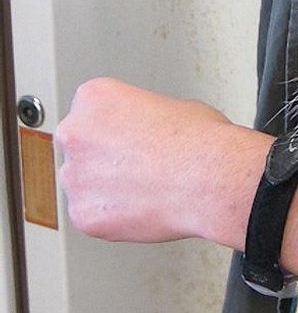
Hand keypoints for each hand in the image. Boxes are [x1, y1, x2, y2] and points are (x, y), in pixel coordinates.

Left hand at [56, 78, 269, 245]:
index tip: (132, 135)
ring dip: (105, 187)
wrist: (209, 180)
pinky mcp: (82, 213)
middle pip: (80, 146)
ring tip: (144, 187)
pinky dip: (111, 216)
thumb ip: (142, 117)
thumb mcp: (173, 105)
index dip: (116, 126)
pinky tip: (140, 206)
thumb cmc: (199, 141)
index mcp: (94, 97)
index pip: (91, 111)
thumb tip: (144, 132)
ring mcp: (75, 176)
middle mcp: (75, 132)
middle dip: (103, 156)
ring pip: (82, 183)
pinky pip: (90, 214)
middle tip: (137, 163)